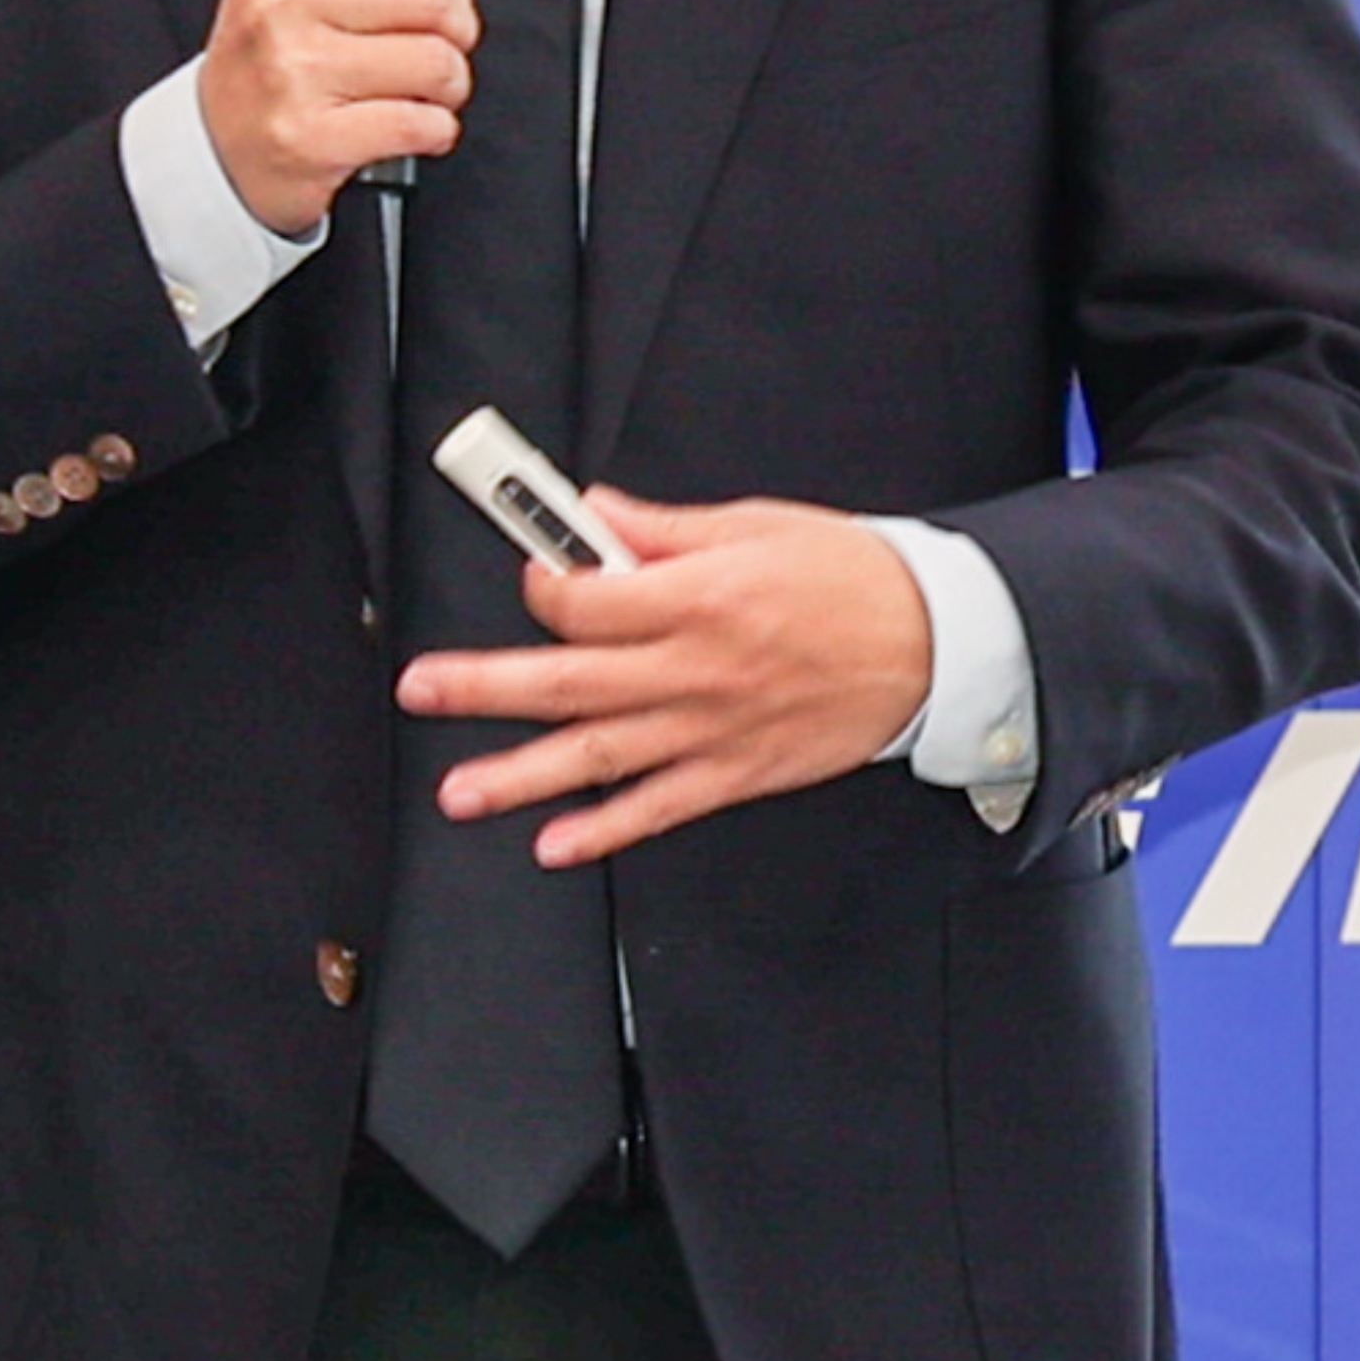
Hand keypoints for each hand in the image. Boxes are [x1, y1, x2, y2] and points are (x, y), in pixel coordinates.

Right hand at [200, 0, 476, 234]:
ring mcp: (293, 71)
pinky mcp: (311, 137)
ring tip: (417, 90)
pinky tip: (408, 127)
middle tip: (435, 44)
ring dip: (449, 86)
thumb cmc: (273, 59)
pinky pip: (423, 124)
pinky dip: (436, 131)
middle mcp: (279, 2)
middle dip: (457, 27)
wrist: (216, 147)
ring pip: (437, 63)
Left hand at [395, 491, 934, 867]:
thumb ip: (665, 530)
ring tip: (461, 791)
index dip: (545, 584)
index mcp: (699, 597)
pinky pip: (659, 807)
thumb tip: (592, 517)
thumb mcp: (758, 525)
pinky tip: (555, 843)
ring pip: (598, 753)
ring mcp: (713, 728)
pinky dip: (605, 830)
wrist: (937, 642)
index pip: (586, 599)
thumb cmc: (855, 576)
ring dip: (521, 774)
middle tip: (422, 688)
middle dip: (485, 685)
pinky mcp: (738, 770)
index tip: (536, 573)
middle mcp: (695, 668)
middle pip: (568, 679)